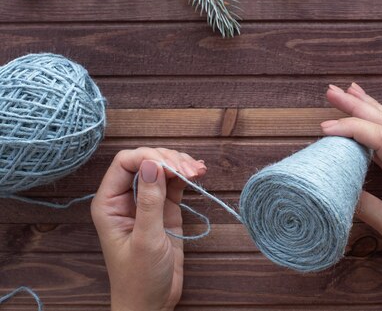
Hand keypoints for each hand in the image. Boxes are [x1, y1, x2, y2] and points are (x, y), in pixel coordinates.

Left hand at [91, 148, 206, 310]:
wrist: (152, 303)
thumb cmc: (140, 278)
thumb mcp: (146, 239)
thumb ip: (149, 201)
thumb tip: (152, 164)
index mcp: (109, 204)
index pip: (125, 163)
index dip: (149, 157)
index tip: (172, 167)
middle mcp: (125, 199)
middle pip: (145, 161)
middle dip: (168, 160)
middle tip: (189, 171)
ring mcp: (146, 202)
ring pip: (161, 168)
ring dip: (181, 165)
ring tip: (198, 171)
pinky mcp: (164, 209)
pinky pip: (174, 183)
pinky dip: (187, 175)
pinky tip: (199, 173)